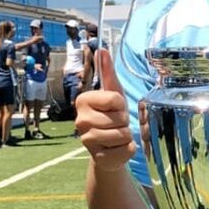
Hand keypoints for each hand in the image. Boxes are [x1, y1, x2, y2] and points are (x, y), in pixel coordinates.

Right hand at [75, 48, 134, 170]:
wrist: (108, 147)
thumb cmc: (110, 116)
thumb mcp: (112, 93)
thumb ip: (108, 72)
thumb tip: (102, 50)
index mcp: (83, 100)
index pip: (115, 99)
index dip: (121, 105)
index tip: (114, 109)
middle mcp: (80, 120)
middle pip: (120, 118)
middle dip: (124, 122)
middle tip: (115, 124)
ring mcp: (86, 141)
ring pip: (124, 135)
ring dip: (126, 136)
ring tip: (116, 136)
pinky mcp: (98, 158)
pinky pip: (126, 151)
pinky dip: (128, 150)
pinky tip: (116, 149)